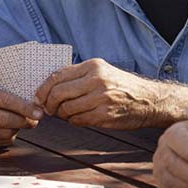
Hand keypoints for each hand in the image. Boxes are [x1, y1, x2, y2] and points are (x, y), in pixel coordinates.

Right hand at [0, 83, 40, 147]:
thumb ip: (4, 94)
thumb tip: (32, 103)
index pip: (5, 101)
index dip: (24, 108)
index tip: (39, 113)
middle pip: (6, 120)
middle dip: (25, 121)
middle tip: (34, 119)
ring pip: (4, 134)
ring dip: (17, 129)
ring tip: (19, 123)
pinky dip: (7, 137)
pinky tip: (7, 130)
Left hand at [35, 59, 165, 128]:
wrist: (148, 100)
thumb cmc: (121, 86)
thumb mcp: (101, 72)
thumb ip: (78, 76)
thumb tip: (49, 87)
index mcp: (93, 66)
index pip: (57, 76)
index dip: (43, 89)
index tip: (39, 97)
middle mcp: (96, 80)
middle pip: (58, 93)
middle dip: (49, 104)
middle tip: (49, 109)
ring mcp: (101, 98)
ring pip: (66, 109)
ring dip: (61, 115)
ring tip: (66, 114)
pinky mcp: (104, 115)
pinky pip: (78, 120)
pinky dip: (73, 121)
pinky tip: (79, 118)